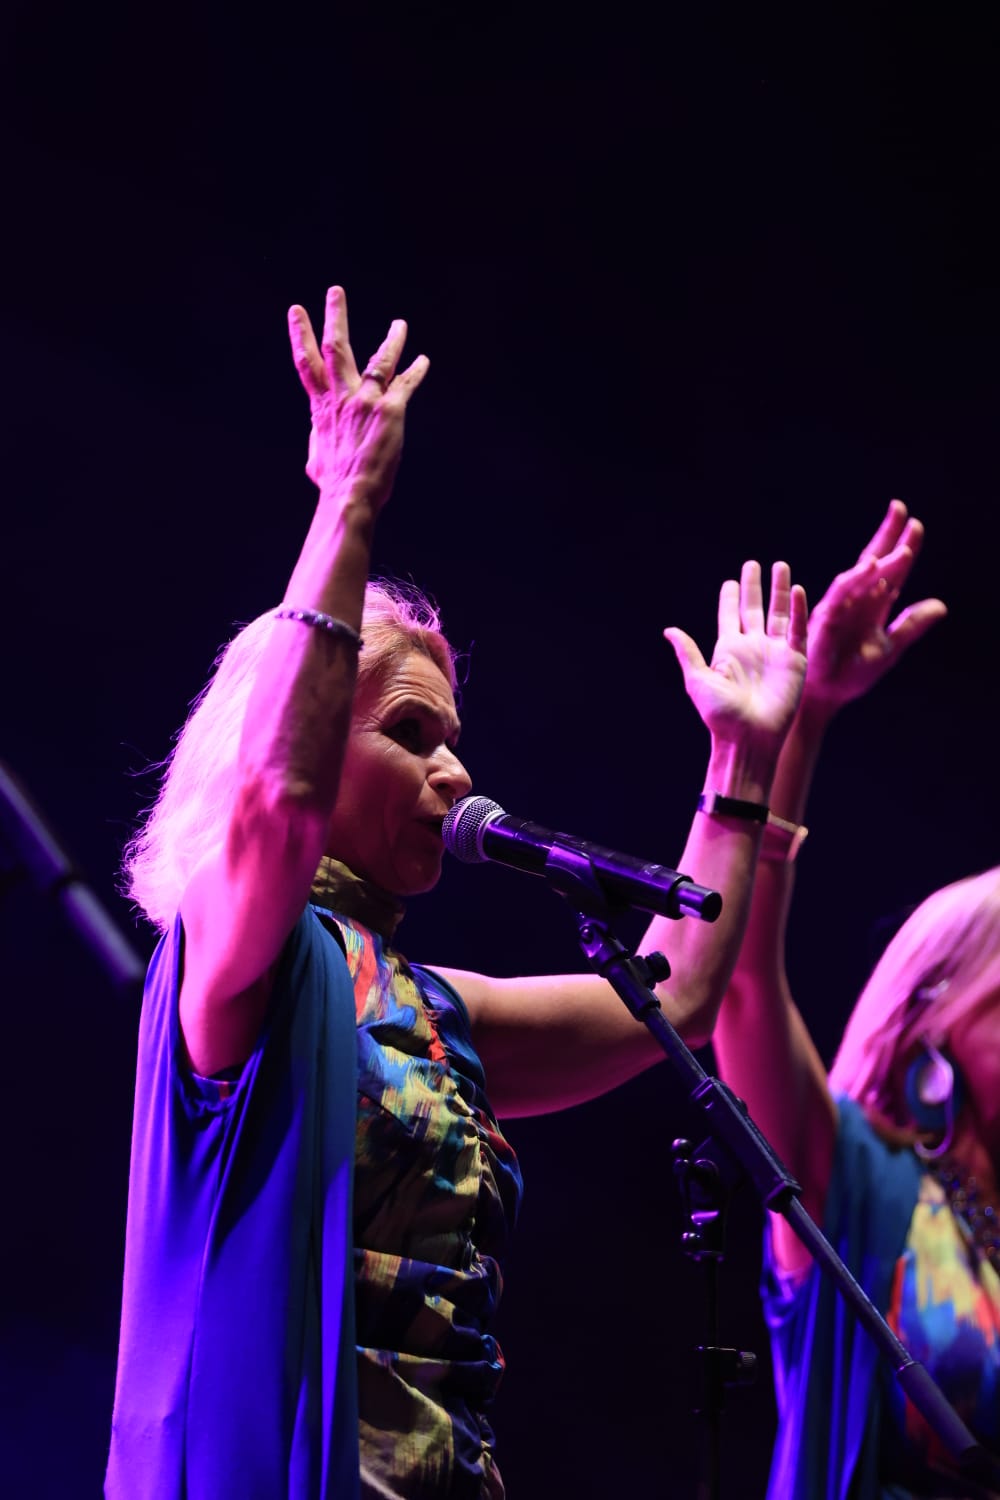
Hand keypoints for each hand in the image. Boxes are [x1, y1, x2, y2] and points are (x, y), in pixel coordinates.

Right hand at [287, 285, 429, 508]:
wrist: (350, 495)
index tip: (297, 311)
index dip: (301, 335)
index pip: (307, 363)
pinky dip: (415, 370)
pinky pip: (405, 383)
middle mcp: (342, 397)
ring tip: (400, 322)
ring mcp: (366, 401)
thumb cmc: (333, 482)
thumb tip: (315, 436)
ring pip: (377, 359)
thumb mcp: (316, 456)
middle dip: (335, 317)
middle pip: (336, 348)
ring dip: (391, 338)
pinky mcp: (390, 410)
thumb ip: (317, 437)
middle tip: (335, 291)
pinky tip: (423, 359)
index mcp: (322, 407)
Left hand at [664, 561, 808, 748]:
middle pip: (754, 609)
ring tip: (779, 566)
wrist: (749, 738)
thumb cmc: (720, 715)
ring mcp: (774, 653)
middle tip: (753, 564)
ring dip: (779, 591)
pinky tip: (797, 590)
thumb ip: (687, 653)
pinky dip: (798, 610)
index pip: (729, 617)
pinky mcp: (794, 661)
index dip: (729, 598)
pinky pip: (797, 630)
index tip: (730, 582)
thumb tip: (669, 630)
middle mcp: (752, 648)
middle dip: (754, 587)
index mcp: (728, 651)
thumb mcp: (698, 681)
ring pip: (778, 614)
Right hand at [801, 500, 946, 718]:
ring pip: (860, 576)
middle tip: (899, 509)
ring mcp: (840, 607)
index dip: (903, 548)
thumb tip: (941, 605)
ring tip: (900, 548)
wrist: (825, 697)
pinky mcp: (825, 618)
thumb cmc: (851, 674)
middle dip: (887, 536)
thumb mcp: (889, 648)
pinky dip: (854, 579)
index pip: (891, 571)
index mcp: (872, 607)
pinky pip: (841, 593)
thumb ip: (912, 626)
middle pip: (872, 561)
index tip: (916, 525)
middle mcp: (856, 601)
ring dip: (879, 560)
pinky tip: (868, 566)